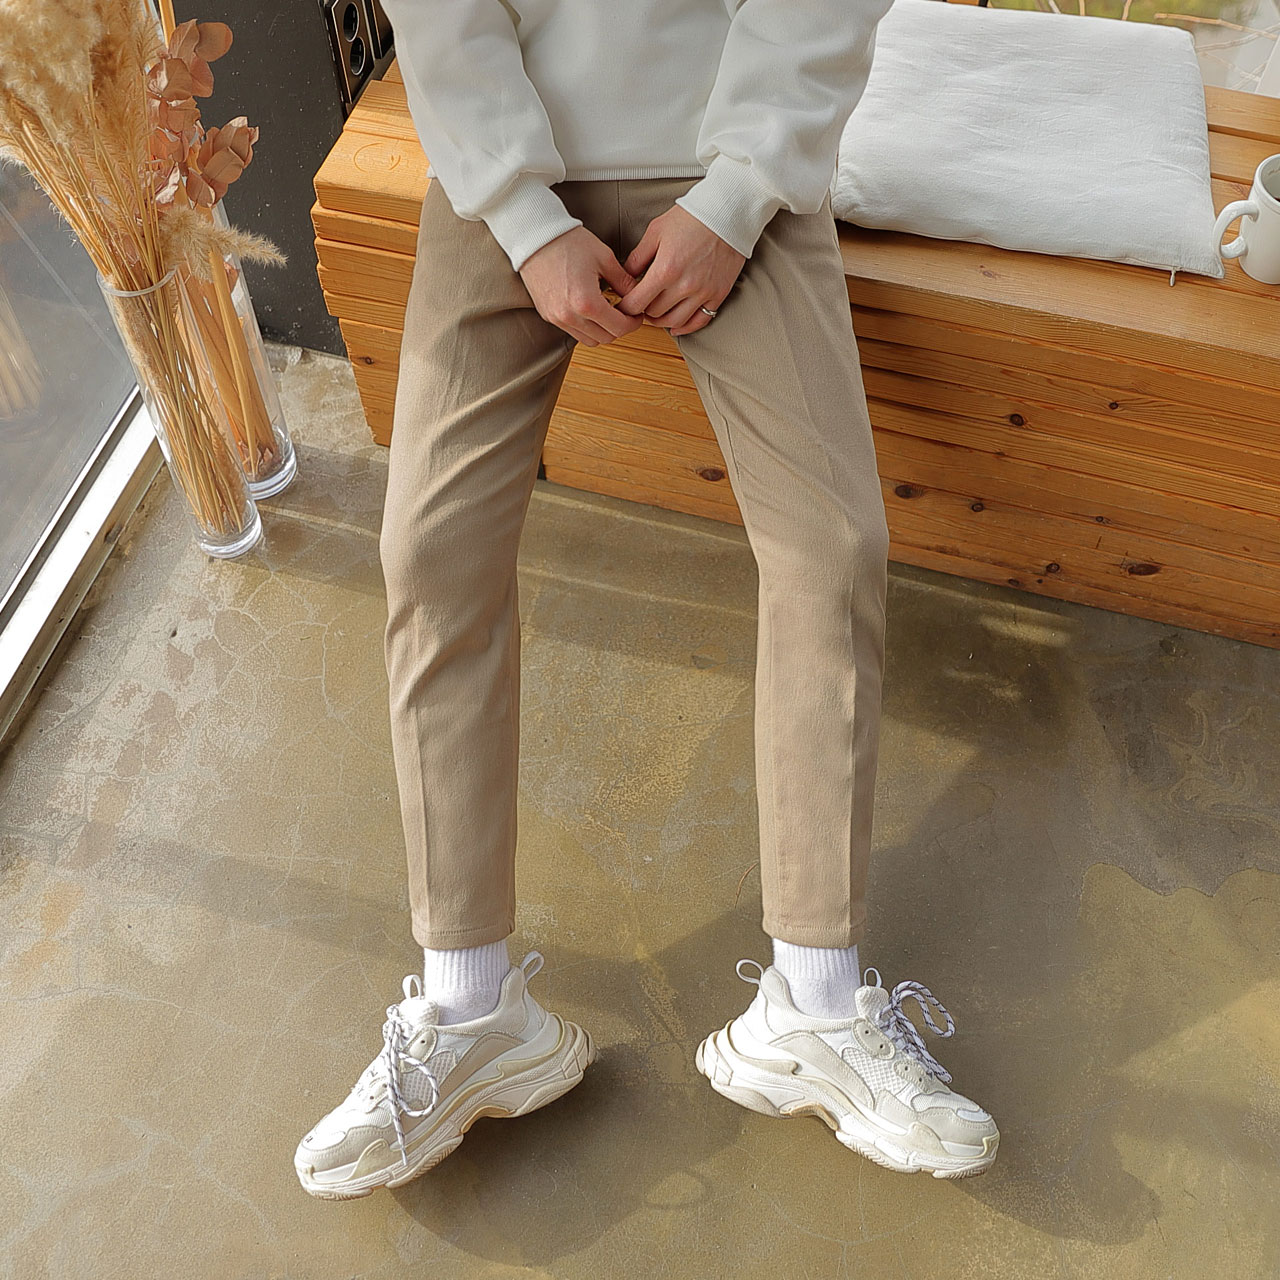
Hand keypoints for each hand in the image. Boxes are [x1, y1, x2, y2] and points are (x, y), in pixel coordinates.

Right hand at [519, 225, 643, 346]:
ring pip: (590, 340)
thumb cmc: (569, 242)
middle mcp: (570, 316)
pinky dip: (586, 326)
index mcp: (586, 302)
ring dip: (602, 330)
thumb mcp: (604, 258)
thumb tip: (637, 296)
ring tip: (606, 310)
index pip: (619, 328)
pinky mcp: (548, 315)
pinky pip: (574, 331)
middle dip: (619, 327)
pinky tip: (590, 308)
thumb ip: (624, 282)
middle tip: (624, 312)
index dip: (633, 323)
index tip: (636, 314)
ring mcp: (557, 318)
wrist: (535, 237)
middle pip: (606, 338)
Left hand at [616, 205, 745, 336]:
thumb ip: (638, 257)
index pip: (637, 303)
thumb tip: (626, 276)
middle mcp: (684, 286)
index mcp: (665, 269)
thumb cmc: (692, 217)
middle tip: (640, 304)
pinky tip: (676, 326)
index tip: (623, 305)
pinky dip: (685, 327)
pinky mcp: (718, 294)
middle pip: (654, 313)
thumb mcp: (656, 231)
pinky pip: (700, 321)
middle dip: (642, 311)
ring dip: (661, 321)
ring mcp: (703, 292)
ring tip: (655, 313)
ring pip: (675, 321)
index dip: (625, 307)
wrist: (728, 213)